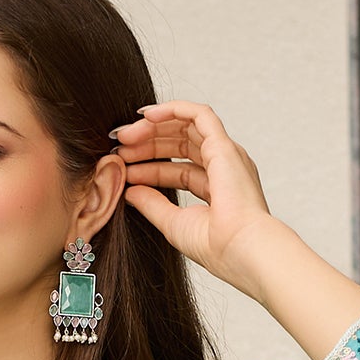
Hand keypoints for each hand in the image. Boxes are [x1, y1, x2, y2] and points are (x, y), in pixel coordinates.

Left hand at [114, 100, 278, 293]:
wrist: (239, 249)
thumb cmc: (216, 246)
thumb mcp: (173, 223)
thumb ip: (152, 205)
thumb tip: (130, 190)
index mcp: (216, 188)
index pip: (178, 169)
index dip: (149, 166)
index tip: (124, 169)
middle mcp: (223, 167)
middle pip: (181, 144)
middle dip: (148, 143)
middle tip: (119, 147)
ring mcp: (225, 154)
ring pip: (186, 126)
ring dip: (154, 127)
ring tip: (126, 135)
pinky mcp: (224, 145)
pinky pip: (198, 114)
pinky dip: (173, 109)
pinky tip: (147, 115)